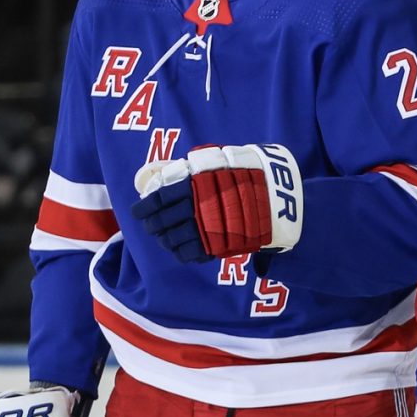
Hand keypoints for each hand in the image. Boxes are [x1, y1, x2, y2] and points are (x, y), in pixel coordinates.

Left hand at [131, 143, 302, 261]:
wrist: (278, 196)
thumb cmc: (247, 174)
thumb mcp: (218, 162)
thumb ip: (193, 169)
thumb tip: (165, 174)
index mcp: (193, 184)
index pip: (158, 199)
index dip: (145, 207)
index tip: (138, 211)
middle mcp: (196, 206)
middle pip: (163, 220)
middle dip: (153, 224)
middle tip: (150, 226)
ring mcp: (206, 228)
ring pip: (174, 239)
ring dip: (165, 240)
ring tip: (164, 239)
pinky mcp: (217, 245)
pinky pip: (191, 254)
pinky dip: (181, 253)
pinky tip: (179, 250)